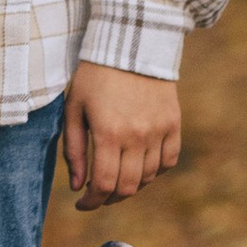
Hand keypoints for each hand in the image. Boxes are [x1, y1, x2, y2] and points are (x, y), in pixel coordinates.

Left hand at [63, 61, 181, 211]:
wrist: (131, 43)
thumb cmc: (94, 75)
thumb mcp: (74, 108)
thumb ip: (73, 149)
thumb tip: (77, 186)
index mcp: (108, 132)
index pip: (103, 184)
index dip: (92, 202)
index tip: (82, 204)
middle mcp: (136, 135)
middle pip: (127, 187)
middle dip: (109, 198)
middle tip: (98, 195)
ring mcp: (158, 130)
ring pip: (148, 177)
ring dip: (131, 186)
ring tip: (116, 179)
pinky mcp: (173, 123)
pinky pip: (168, 160)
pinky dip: (154, 171)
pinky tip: (140, 166)